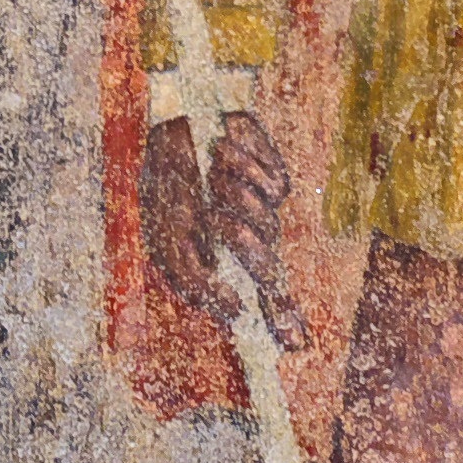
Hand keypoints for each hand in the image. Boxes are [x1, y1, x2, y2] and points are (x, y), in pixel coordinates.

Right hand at [137, 112, 296, 344]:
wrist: (177, 118)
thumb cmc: (168, 181)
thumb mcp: (169, 239)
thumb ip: (197, 283)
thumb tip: (237, 311)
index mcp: (221, 262)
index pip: (258, 301)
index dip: (280, 322)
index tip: (294, 344)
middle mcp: (245, 242)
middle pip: (268, 272)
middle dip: (244, 243)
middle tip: (220, 221)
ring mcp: (261, 211)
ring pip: (268, 225)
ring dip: (235, 196)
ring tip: (213, 176)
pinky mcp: (273, 179)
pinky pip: (276, 188)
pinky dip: (248, 168)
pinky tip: (227, 152)